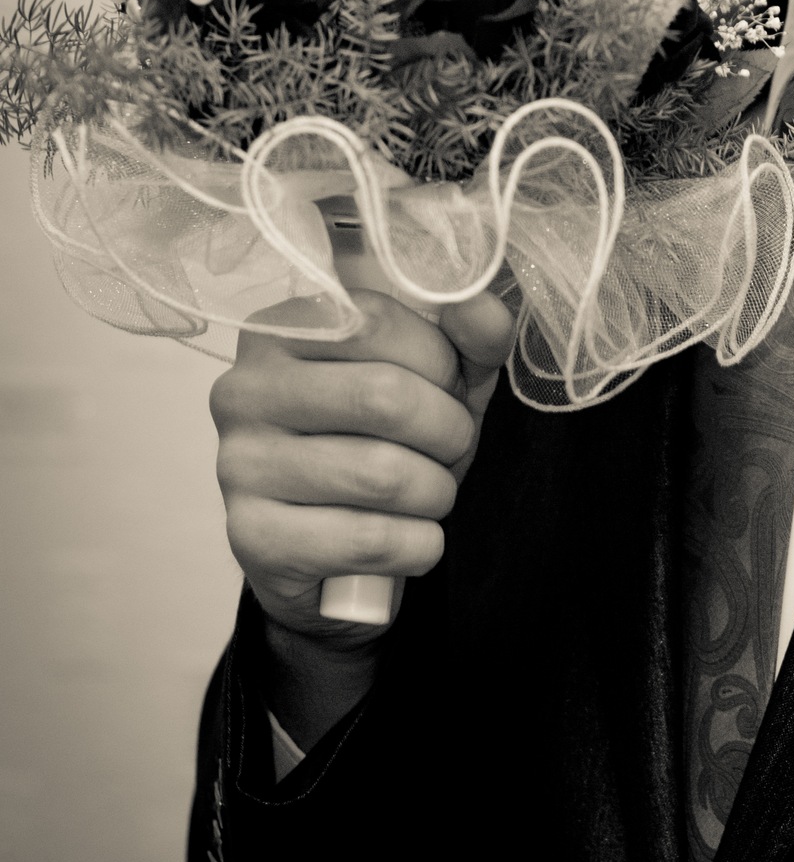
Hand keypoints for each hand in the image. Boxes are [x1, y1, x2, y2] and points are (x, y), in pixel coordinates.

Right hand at [211, 290, 513, 651]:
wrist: (333, 551)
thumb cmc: (385, 445)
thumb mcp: (437, 380)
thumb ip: (468, 337)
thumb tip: (484, 309)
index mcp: (282, 330)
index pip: (380, 323)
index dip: (441, 364)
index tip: (448, 390)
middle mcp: (244, 389)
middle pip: (385, 397)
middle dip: (448, 432)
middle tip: (450, 450)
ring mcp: (239, 464)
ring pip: (382, 475)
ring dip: (436, 493)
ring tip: (429, 494)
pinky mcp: (251, 538)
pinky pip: (370, 540)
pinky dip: (417, 544)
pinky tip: (408, 539)